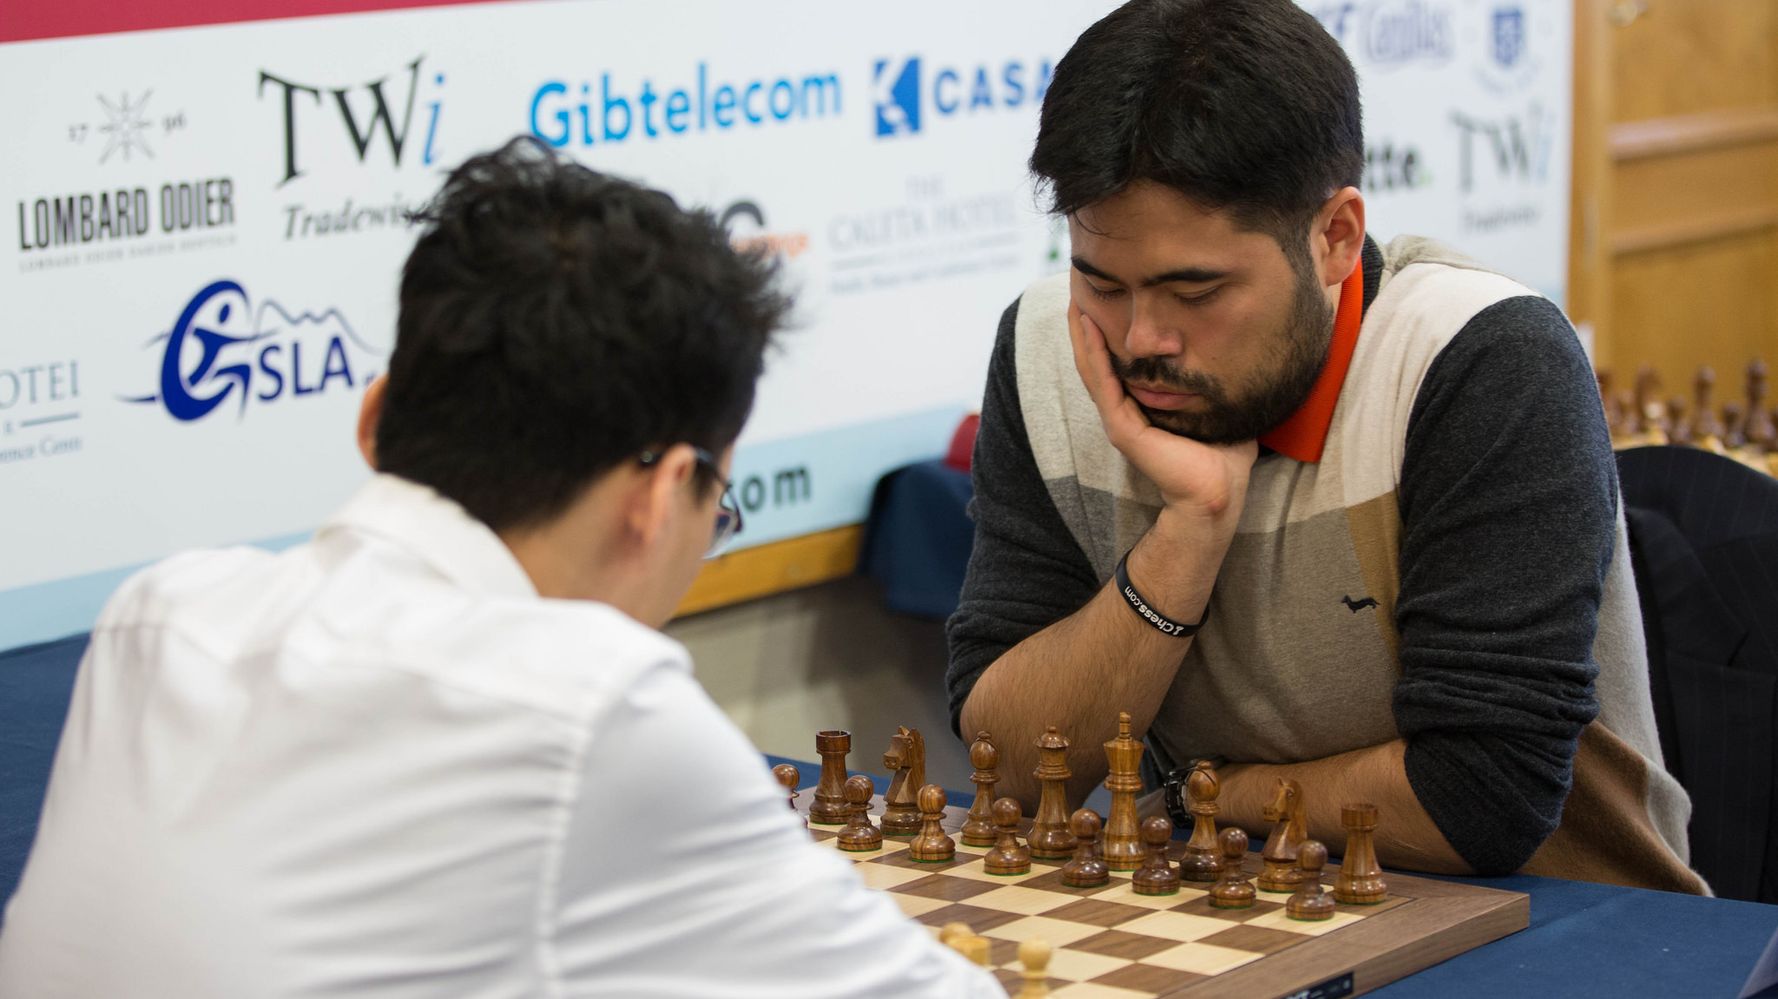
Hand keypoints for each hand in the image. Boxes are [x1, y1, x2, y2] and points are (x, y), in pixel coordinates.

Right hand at [1067, 301, 1257, 522]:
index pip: (1115, 365)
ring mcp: (1120, 421)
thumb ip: (1215, 382)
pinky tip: (1089, 327)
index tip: (1104, 299)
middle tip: (1078, 289)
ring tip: (1075, 300)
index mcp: (1140, 408)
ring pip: (1092, 369)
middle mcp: (1124, 412)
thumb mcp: (1216, 405)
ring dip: (1082, 334)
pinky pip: (1104, 384)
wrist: (1218, 492)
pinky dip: (1094, 354)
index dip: (1105, 334)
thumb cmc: (1223, 455)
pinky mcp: (1123, 429)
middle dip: (1085, 327)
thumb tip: (1239, 352)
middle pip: (1095, 362)